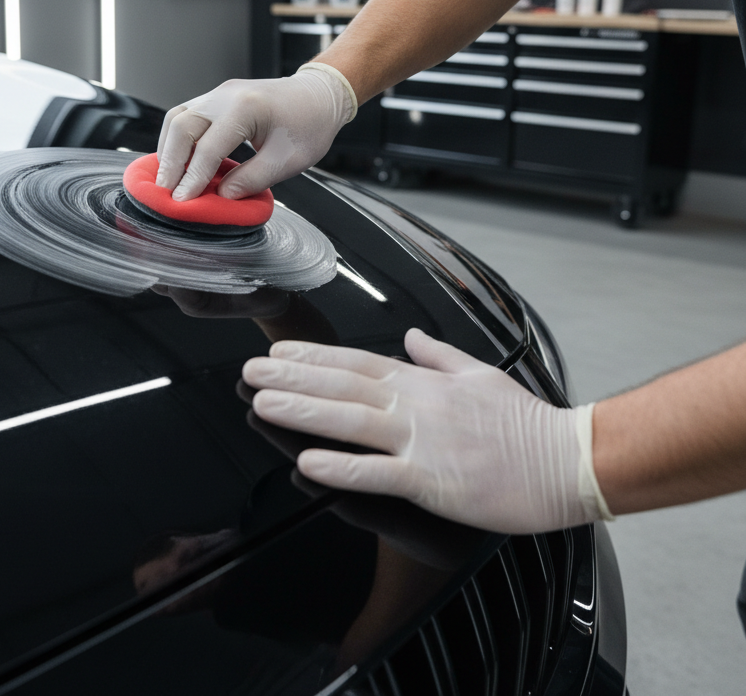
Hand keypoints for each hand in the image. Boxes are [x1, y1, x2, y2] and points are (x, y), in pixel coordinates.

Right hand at [155, 64, 356, 200]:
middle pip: (181, 126)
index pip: (208, 148)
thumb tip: (222, 196)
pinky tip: (178, 160)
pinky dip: (177, 139)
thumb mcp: (288, 161)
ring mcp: (218, 94)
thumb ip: (252, 179)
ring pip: (177, 117)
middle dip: (170, 163)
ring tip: (166, 178)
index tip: (182, 202)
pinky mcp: (216, 98)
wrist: (319, 96)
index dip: (193, 178)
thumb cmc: (309, 125)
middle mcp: (225, 96)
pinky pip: (186, 116)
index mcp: (246, 108)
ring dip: (168, 149)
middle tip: (164, 192)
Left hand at [242, 328, 609, 533]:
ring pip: (350, 421)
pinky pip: (379, 472)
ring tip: (264, 402)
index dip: (313, 357)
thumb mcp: (479, 374)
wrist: (567, 461)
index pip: (357, 362)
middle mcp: (416, 405)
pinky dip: (343, 467)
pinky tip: (309, 463)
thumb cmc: (527, 424)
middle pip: (342, 386)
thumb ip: (438, 356)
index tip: (279, 353)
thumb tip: (411, 339)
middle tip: (251, 372)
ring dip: (303, 411)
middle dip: (292, 379)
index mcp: (424, 382)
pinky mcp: (434, 479)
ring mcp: (423, 440)